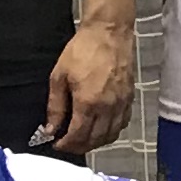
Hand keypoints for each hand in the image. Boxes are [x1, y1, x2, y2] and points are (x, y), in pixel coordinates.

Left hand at [41, 16, 136, 151]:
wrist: (109, 33)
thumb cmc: (82, 51)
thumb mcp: (59, 76)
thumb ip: (55, 106)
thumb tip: (51, 129)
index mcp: (88, 103)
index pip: (78, 136)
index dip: (66, 145)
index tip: (56, 144)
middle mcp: (107, 108)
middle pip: (95, 140)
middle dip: (79, 147)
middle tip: (67, 144)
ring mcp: (121, 104)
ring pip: (111, 135)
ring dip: (96, 142)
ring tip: (83, 139)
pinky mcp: (129, 98)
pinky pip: (122, 124)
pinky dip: (111, 132)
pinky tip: (101, 127)